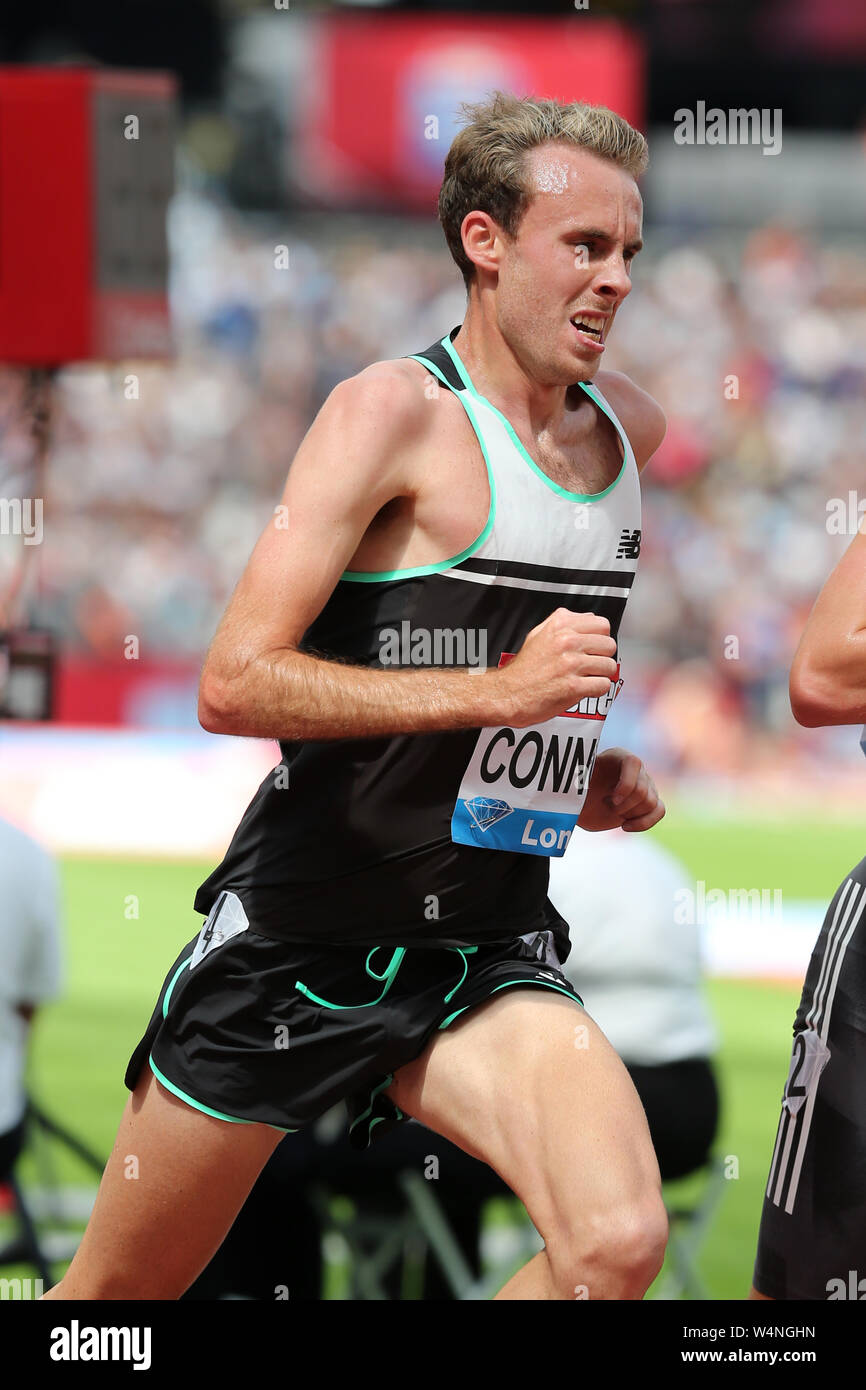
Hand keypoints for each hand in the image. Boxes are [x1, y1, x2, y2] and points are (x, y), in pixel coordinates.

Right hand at [493, 609, 618, 727]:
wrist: (508, 694)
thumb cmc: (523, 669)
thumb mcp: (537, 634)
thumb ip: (563, 622)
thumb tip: (588, 617)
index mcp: (560, 626)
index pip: (602, 625)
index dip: (601, 637)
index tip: (594, 646)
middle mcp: (567, 642)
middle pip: (609, 645)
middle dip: (603, 657)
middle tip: (591, 664)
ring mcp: (571, 664)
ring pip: (609, 666)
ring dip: (601, 675)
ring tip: (588, 677)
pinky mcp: (574, 686)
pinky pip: (603, 685)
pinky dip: (597, 690)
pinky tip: (585, 689)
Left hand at [578, 748, 664, 832]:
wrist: (581, 804)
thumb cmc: (578, 790)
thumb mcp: (577, 783)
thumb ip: (584, 778)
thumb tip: (589, 779)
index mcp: (619, 756)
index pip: (634, 763)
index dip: (626, 784)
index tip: (611, 798)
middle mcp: (637, 769)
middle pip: (643, 790)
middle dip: (624, 805)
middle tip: (606, 804)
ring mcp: (647, 785)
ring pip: (651, 803)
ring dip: (629, 813)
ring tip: (612, 810)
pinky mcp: (650, 802)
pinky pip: (659, 811)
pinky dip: (644, 823)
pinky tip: (624, 826)